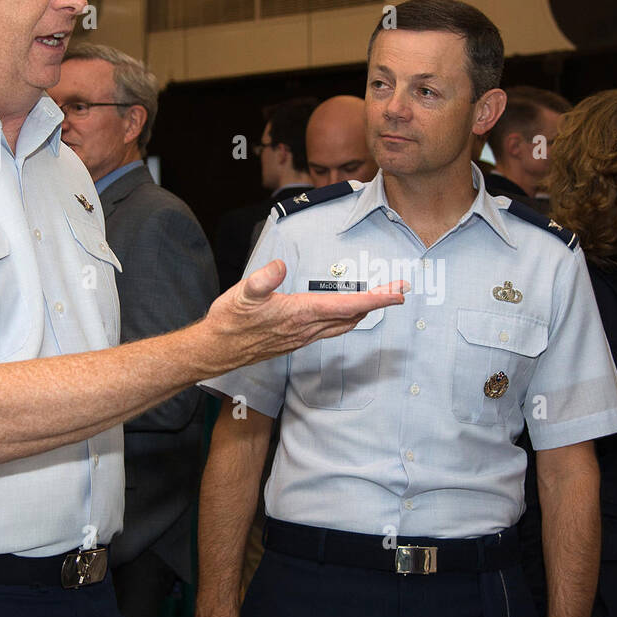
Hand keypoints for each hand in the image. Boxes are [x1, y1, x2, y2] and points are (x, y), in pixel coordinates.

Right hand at [206, 259, 407, 370]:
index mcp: (301, 314)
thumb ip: (262, 280)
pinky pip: (332, 330)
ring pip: (344, 325)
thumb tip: (280, 266)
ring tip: (381, 299)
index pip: (348, 306)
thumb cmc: (229, 321)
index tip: (397, 293)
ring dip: (365, 312)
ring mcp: (304, 336)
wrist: (217, 350)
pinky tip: (348, 313)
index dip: (376, 299)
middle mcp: (308, 328)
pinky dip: (348, 319)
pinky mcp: (297, 340)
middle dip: (379, 303)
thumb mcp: (242, 294)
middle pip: (353, 316)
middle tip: (399, 290)